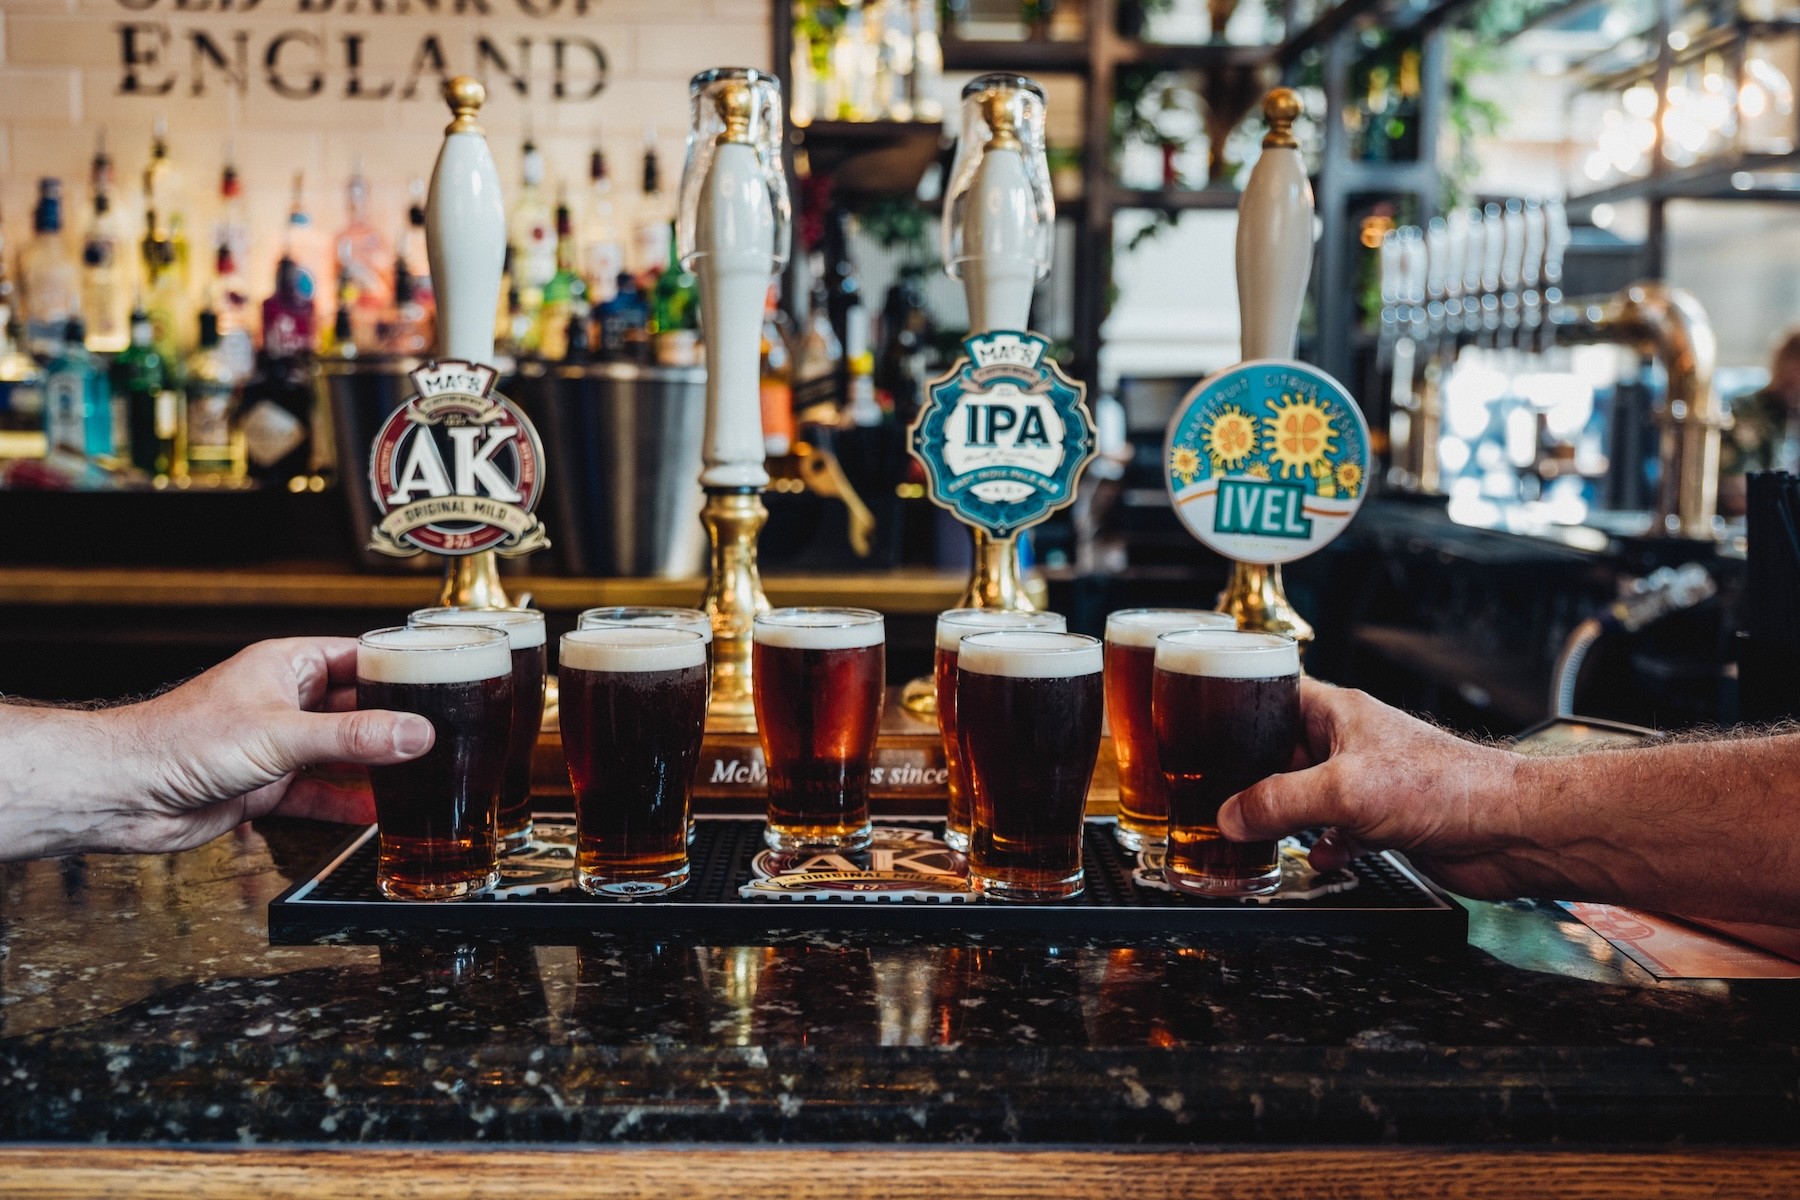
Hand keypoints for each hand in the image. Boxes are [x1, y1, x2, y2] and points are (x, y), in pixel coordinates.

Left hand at [98, 638, 433, 854]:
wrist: (124, 795)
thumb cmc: (178, 742)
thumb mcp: (281, 734)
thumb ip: (353, 738)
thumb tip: (415, 733)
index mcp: (287, 665)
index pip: (360, 656)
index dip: (401, 666)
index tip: (444, 680)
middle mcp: (286, 701)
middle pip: (359, 707)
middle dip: (397, 721)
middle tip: (444, 733)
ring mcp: (278, 745)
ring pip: (343, 753)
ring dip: (377, 767)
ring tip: (425, 774)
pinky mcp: (268, 785)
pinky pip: (322, 793)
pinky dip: (350, 803)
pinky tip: (381, 813)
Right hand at [1217, 679, 1541, 899]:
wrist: (1508, 830)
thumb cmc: (1445, 786)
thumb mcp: (1342, 789)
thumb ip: (1278, 802)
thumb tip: (1230, 816)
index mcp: (1338, 713)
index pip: (1276, 693)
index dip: (1241, 704)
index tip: (1207, 725)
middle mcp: (1350, 742)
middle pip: (1283, 751)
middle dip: (1252, 774)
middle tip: (1216, 792)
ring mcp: (1367, 782)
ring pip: (1307, 793)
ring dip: (1283, 814)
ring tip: (1251, 830)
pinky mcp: (1385, 820)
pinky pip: (1337, 829)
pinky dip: (1322, 845)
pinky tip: (1316, 858)